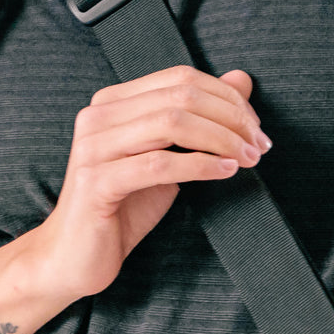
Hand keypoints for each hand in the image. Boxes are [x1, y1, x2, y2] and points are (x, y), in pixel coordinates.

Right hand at [29, 65, 270, 299]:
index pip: (180, 78)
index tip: (255, 126)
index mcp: (113, 102)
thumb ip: (199, 120)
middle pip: (180, 97)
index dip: (226, 97)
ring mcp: (94, 147)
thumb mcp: (168, 157)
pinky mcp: (96, 182)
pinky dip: (201, 166)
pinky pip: (160, 165)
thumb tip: (240, 80)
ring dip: (222, 140)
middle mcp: (99, 116)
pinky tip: (226, 171)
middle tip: (259, 144)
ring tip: (248, 158)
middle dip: (231, 118)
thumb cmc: (123, 206)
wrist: (74, 255)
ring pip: (172, 124)